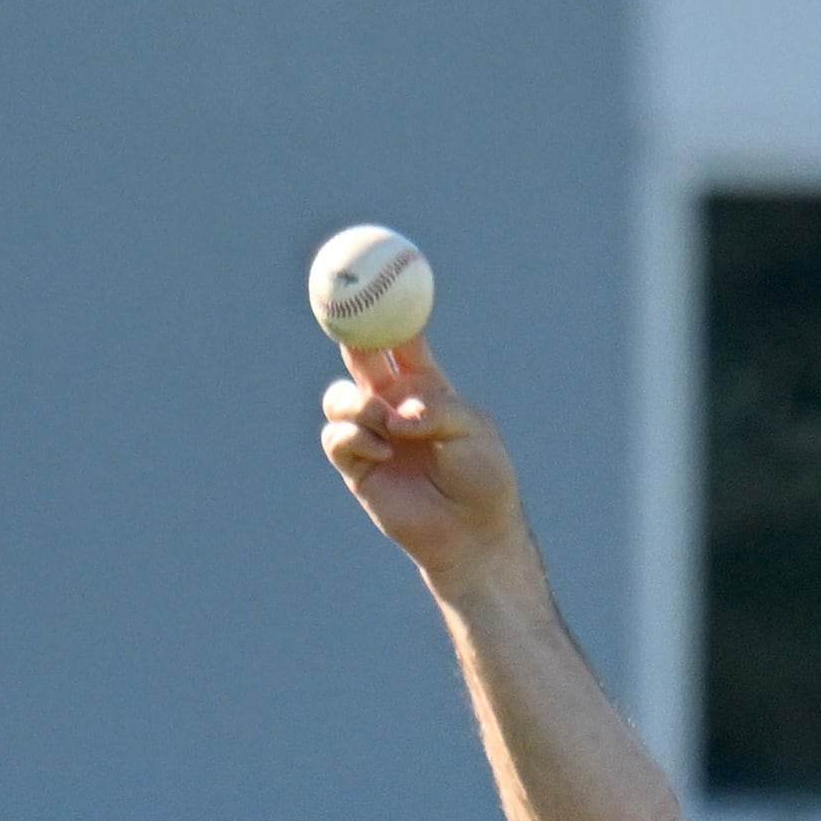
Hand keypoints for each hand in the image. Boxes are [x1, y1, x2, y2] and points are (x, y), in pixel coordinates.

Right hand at [318, 336, 526, 585]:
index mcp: (426, 388)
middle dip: (351, 339)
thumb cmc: (483, 478)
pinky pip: (336, 436)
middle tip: (349, 328)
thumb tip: (398, 412)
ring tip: (387, 425)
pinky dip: (355, 437)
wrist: (472, 532)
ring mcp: (371, 432)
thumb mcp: (474, 431)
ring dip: (357, 403)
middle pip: (360, 358)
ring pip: (338, 396)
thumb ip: (438, 410)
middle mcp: (393, 404)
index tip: (378, 287)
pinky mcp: (356, 464)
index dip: (388, 314)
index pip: (401, 342)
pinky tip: (381, 452)